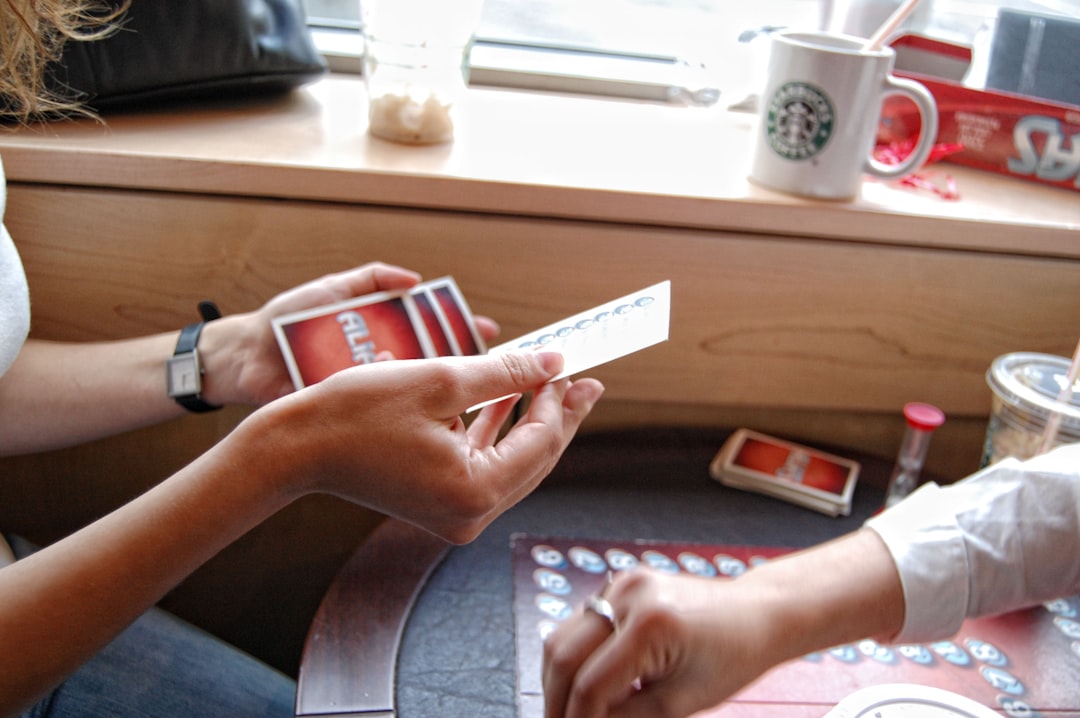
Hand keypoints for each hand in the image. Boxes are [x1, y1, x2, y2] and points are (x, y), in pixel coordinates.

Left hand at [198, 263, 500, 405]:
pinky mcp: (351, 414)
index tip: (489, 331)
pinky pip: (380, 412)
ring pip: (412, 393)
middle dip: (463, 364)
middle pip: (433, 366)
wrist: (243, 357)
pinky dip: (396, 407)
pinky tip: (412, 401)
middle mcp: (381, 366)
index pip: (433, 332)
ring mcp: (368, 393)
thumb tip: (414, 278)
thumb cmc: (284, 321)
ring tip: (458, 385)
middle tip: (489, 365)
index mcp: (381, 334)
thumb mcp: (331, 290)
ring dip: (435, 390)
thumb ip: (371, 279)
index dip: (462, 331)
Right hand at [244, 350, 603, 542]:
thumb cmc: (358, 412)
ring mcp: (454, 515)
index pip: (539, 442)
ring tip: (553, 386)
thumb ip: (505, 374)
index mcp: (474, 491)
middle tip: (585, 381)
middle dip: (557, 415)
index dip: (558, 401)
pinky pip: (485, 466)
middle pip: (534, 459)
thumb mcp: (440, 381)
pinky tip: (508, 401)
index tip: (571, 367)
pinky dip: (496, 434)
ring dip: (529, 422)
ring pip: (512, 462)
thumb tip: (554, 365)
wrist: (297, 447)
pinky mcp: (439, 505)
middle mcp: (470, 515)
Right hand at [542, 569, 779, 717]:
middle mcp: (628, 595)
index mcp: (649, 625)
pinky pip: (580, 623)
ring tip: (572, 710)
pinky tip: (588, 682)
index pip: (590, 686)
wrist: (757, 614)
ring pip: (561, 637)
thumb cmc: (732, 657)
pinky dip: (576, 656)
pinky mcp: (620, 583)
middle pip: (561, 656)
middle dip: (556, 701)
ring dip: (559, 679)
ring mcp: (621, 583)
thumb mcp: (680, 702)